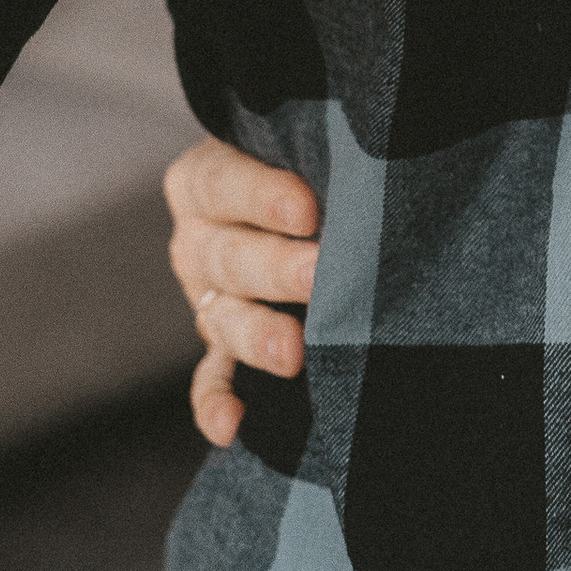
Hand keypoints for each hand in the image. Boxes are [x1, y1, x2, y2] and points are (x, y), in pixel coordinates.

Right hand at [164, 136, 319, 449]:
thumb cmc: (311, 162)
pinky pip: (211, 380)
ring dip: (257, 336)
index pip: (221, 182)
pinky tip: (231, 426)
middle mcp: (198, 241)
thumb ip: (317, 145)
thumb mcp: (300, 143)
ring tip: (295, 351)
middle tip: (319, 275)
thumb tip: (373, 148)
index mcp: (204, 181)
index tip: (308, 209)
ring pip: (223, 320)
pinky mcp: (222, 348)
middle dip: (275, 268)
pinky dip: (216, 404)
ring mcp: (206, 300)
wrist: (303, 206)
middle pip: (227, 257)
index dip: (261, 195)